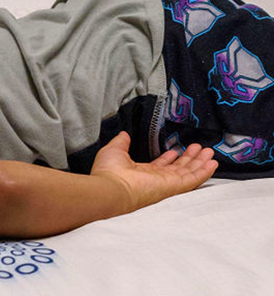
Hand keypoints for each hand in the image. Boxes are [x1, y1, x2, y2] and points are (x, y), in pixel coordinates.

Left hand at [89, 132, 217, 211]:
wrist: (112, 188)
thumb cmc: (109, 172)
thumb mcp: (115, 150)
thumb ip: (122, 142)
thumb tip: (124, 134)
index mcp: (142, 173)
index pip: (160, 166)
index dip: (170, 159)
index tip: (176, 151)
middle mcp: (156, 180)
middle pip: (178, 169)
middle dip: (190, 158)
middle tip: (200, 148)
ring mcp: (167, 184)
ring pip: (188, 173)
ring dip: (200, 162)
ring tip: (209, 152)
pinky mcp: (174, 186)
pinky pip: (193, 179)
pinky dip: (204, 171)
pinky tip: (212, 163)